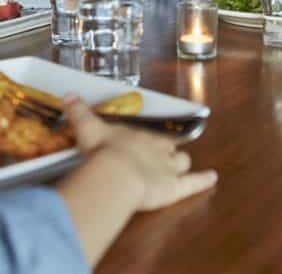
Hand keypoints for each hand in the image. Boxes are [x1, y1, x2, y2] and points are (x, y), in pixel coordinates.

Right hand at [62, 95, 216, 210]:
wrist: (115, 173)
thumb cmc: (101, 152)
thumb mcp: (87, 129)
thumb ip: (79, 112)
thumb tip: (68, 95)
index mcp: (138, 136)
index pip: (148, 136)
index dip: (148, 141)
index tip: (147, 142)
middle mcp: (157, 149)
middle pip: (168, 147)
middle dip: (167, 151)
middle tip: (165, 155)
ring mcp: (168, 167)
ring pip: (182, 162)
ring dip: (183, 164)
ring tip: (184, 166)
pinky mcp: (175, 187)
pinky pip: (194, 182)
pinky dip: (204, 180)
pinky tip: (213, 178)